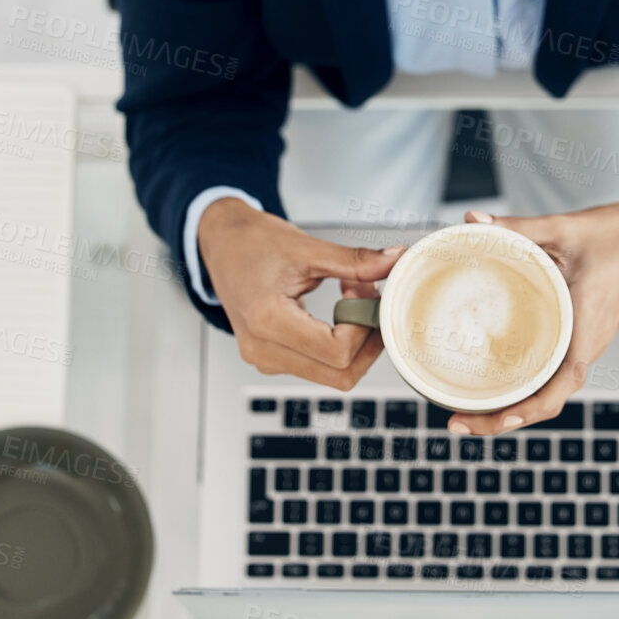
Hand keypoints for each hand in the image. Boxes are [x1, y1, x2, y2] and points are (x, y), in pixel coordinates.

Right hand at [198, 196, 405, 389]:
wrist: (221, 244)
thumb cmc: (254, 242)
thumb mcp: (308, 248)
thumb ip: (355, 260)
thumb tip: (396, 260)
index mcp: (268, 322)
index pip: (338, 351)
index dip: (364, 324)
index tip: (365, 290)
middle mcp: (263, 350)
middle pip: (341, 375)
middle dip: (367, 338)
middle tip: (367, 298)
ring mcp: (265, 359)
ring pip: (333, 375)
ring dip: (354, 340)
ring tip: (349, 296)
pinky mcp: (271, 359)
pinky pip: (318, 367)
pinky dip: (338, 344)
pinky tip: (335, 310)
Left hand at [446, 193, 618, 434]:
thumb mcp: (565, 228)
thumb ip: (518, 228)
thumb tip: (472, 222)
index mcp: (585, 329)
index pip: (557, 389)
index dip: (524, 411)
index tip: (490, 420)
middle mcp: (587, 346)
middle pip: (546, 401)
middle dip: (502, 419)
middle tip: (455, 421)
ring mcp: (586, 345)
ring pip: (549, 390)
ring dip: (513, 405)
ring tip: (467, 408)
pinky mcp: (582, 338)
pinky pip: (554, 373)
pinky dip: (526, 385)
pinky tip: (497, 378)